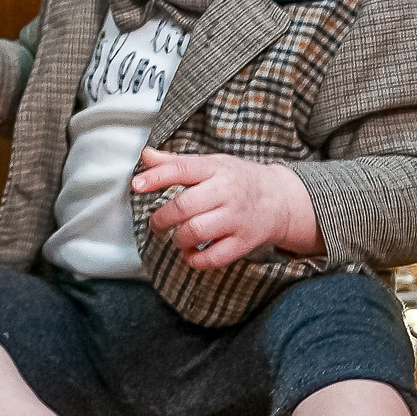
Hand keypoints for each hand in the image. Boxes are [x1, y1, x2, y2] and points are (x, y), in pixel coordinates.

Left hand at [133, 149, 322, 268]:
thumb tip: (146, 156)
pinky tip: (190, 254)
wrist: (281, 199)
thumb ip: (176, 163)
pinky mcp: (245, 242)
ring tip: (176, 238)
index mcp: (216, 169)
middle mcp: (227, 192)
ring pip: (197, 231)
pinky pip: (215, 257)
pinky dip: (196, 260)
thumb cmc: (237, 180)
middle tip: (155, 225)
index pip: (183, 169)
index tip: (136, 185)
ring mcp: (237, 218)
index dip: (156, 177)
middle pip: (185, 206)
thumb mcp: (211, 164)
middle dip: (161, 219)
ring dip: (178, 239)